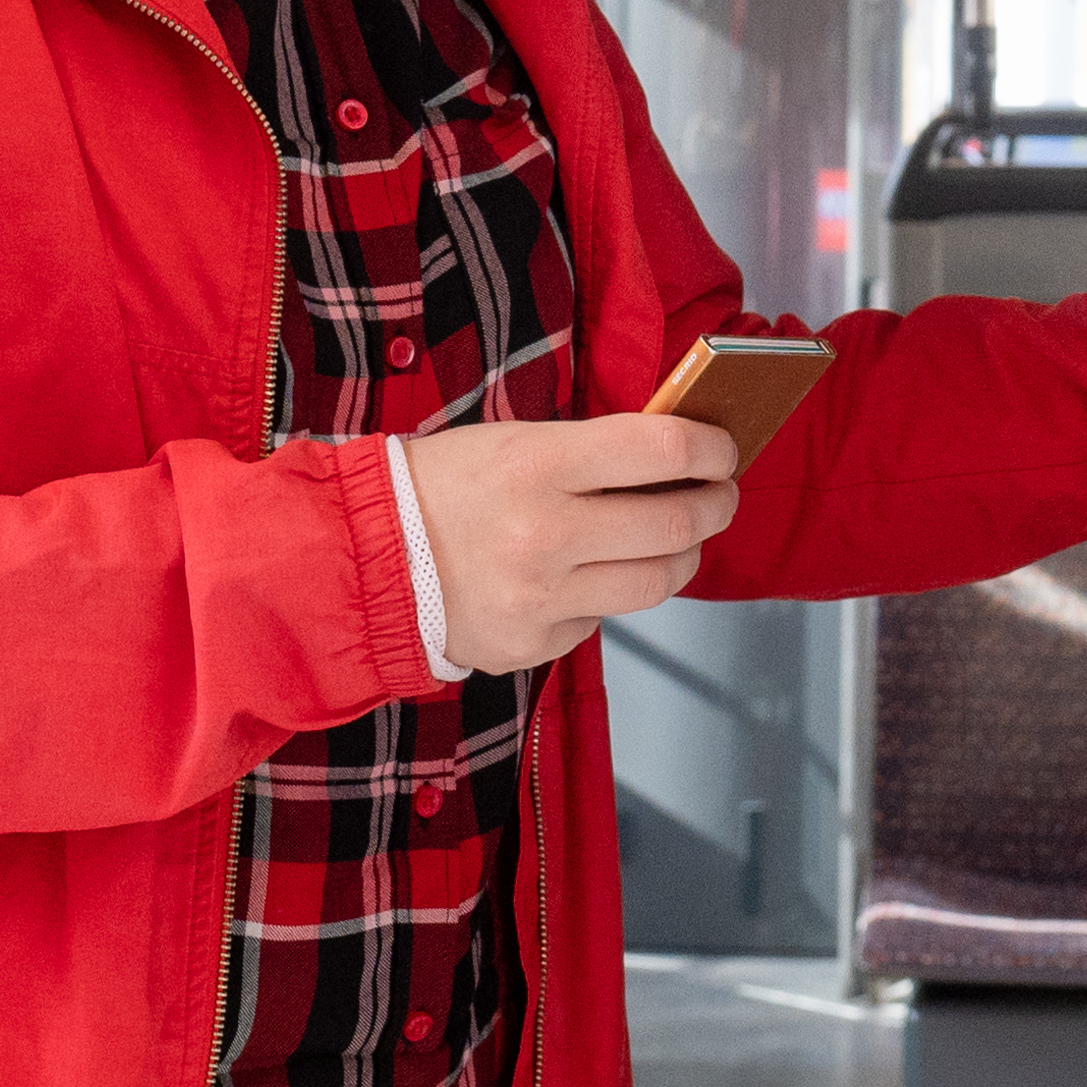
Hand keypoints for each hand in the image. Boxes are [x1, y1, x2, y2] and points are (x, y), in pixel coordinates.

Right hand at [404, 414, 743, 674]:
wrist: (362, 559)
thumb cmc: (442, 487)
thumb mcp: (512, 442)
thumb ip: (592, 451)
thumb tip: (678, 460)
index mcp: (536, 464)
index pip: (663, 451)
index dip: (712, 449)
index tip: (723, 450)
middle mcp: (543, 535)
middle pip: (674, 527)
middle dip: (715, 506)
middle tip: (719, 496)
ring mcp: (538, 599)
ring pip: (654, 583)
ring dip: (682, 557)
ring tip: (679, 538)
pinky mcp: (532, 645)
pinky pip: (601, 620)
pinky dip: (606, 596)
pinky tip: (584, 575)